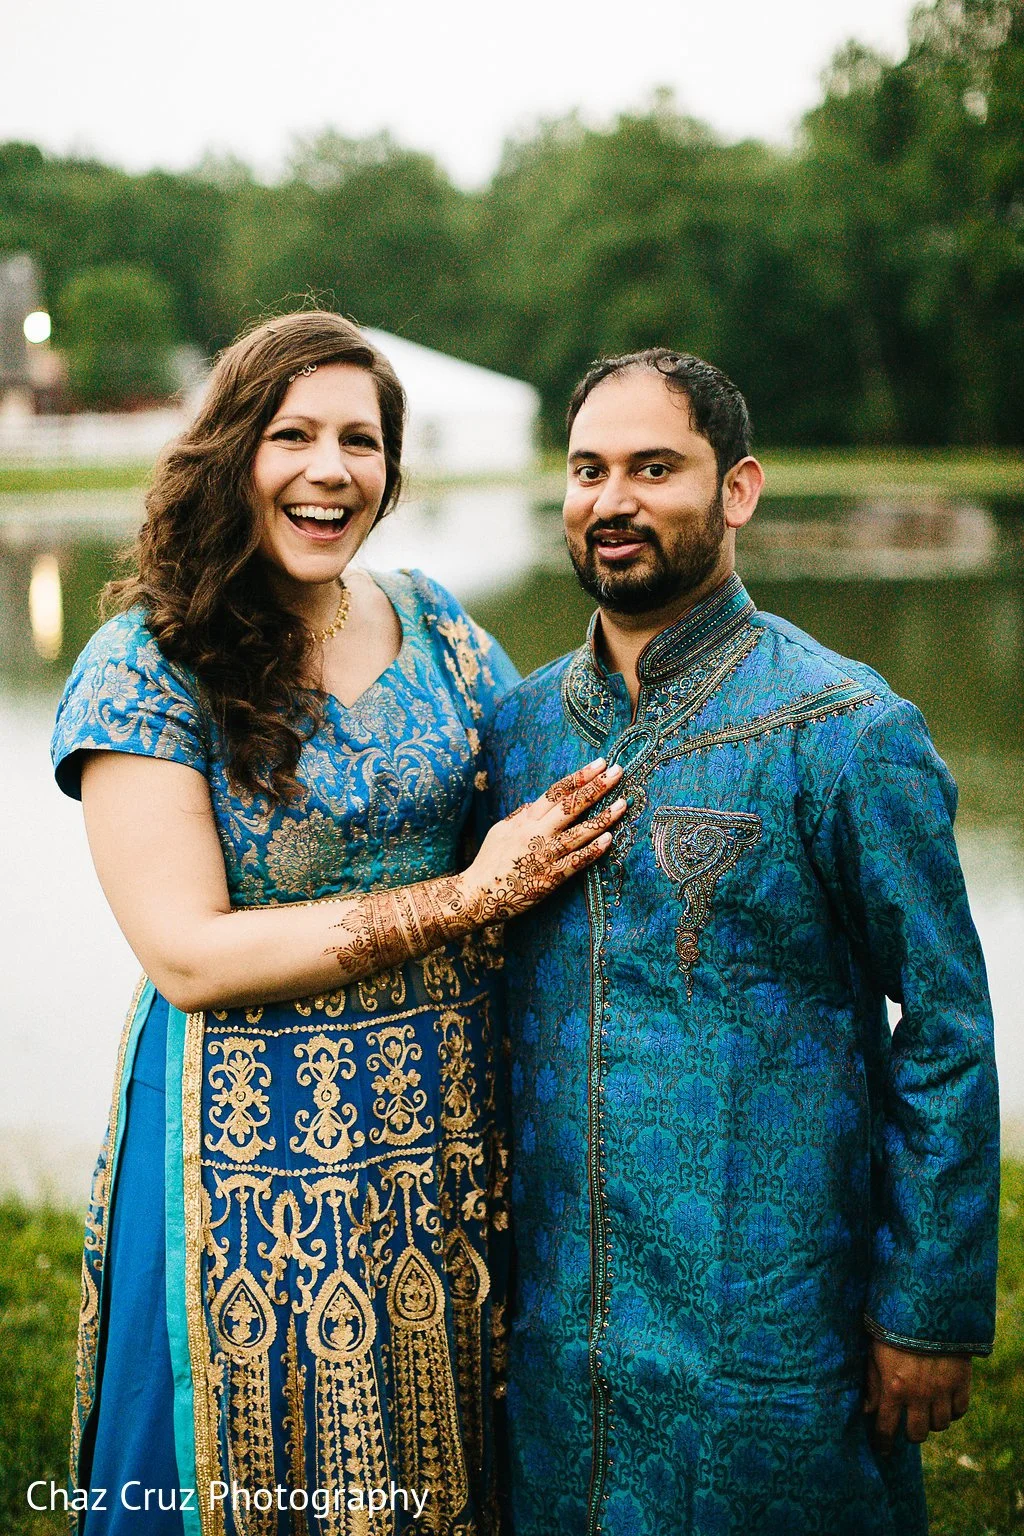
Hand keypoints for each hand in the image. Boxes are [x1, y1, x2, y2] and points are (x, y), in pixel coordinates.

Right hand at [464, 758, 625, 921]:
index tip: (598, 764)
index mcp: (526, 820)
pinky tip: (609, 839)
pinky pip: (576, 861)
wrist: (478, 895)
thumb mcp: (500, 831)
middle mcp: (537, 833)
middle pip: (571, 806)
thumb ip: (520, 816)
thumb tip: (535, 803)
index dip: (579, 777)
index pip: (557, 792)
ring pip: (579, 832)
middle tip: (618, 772)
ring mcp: (545, 855)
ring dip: (603, 817)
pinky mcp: (551, 877)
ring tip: (623, 803)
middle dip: (596, 787)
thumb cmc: (489, 862)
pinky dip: (592, 850)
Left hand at [863, 1337, 971, 1454]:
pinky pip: (960, 1410)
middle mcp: (919, 1394)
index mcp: (894, 1388)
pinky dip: (953, 1410)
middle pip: (918, 1434)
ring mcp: (942, 1389)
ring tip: (926, 1409)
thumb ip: (872, 1383)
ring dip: (932, 1420)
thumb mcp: (875, 1352)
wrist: (927, 1307)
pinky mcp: (961, 1381)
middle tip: (909, 1424)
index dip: (883, 1442)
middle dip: (911, 1433)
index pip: (887, 1428)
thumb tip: (866, 1411)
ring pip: (940, 1425)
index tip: (882, 1449)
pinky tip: (945, 1401)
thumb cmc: (893, 1328)